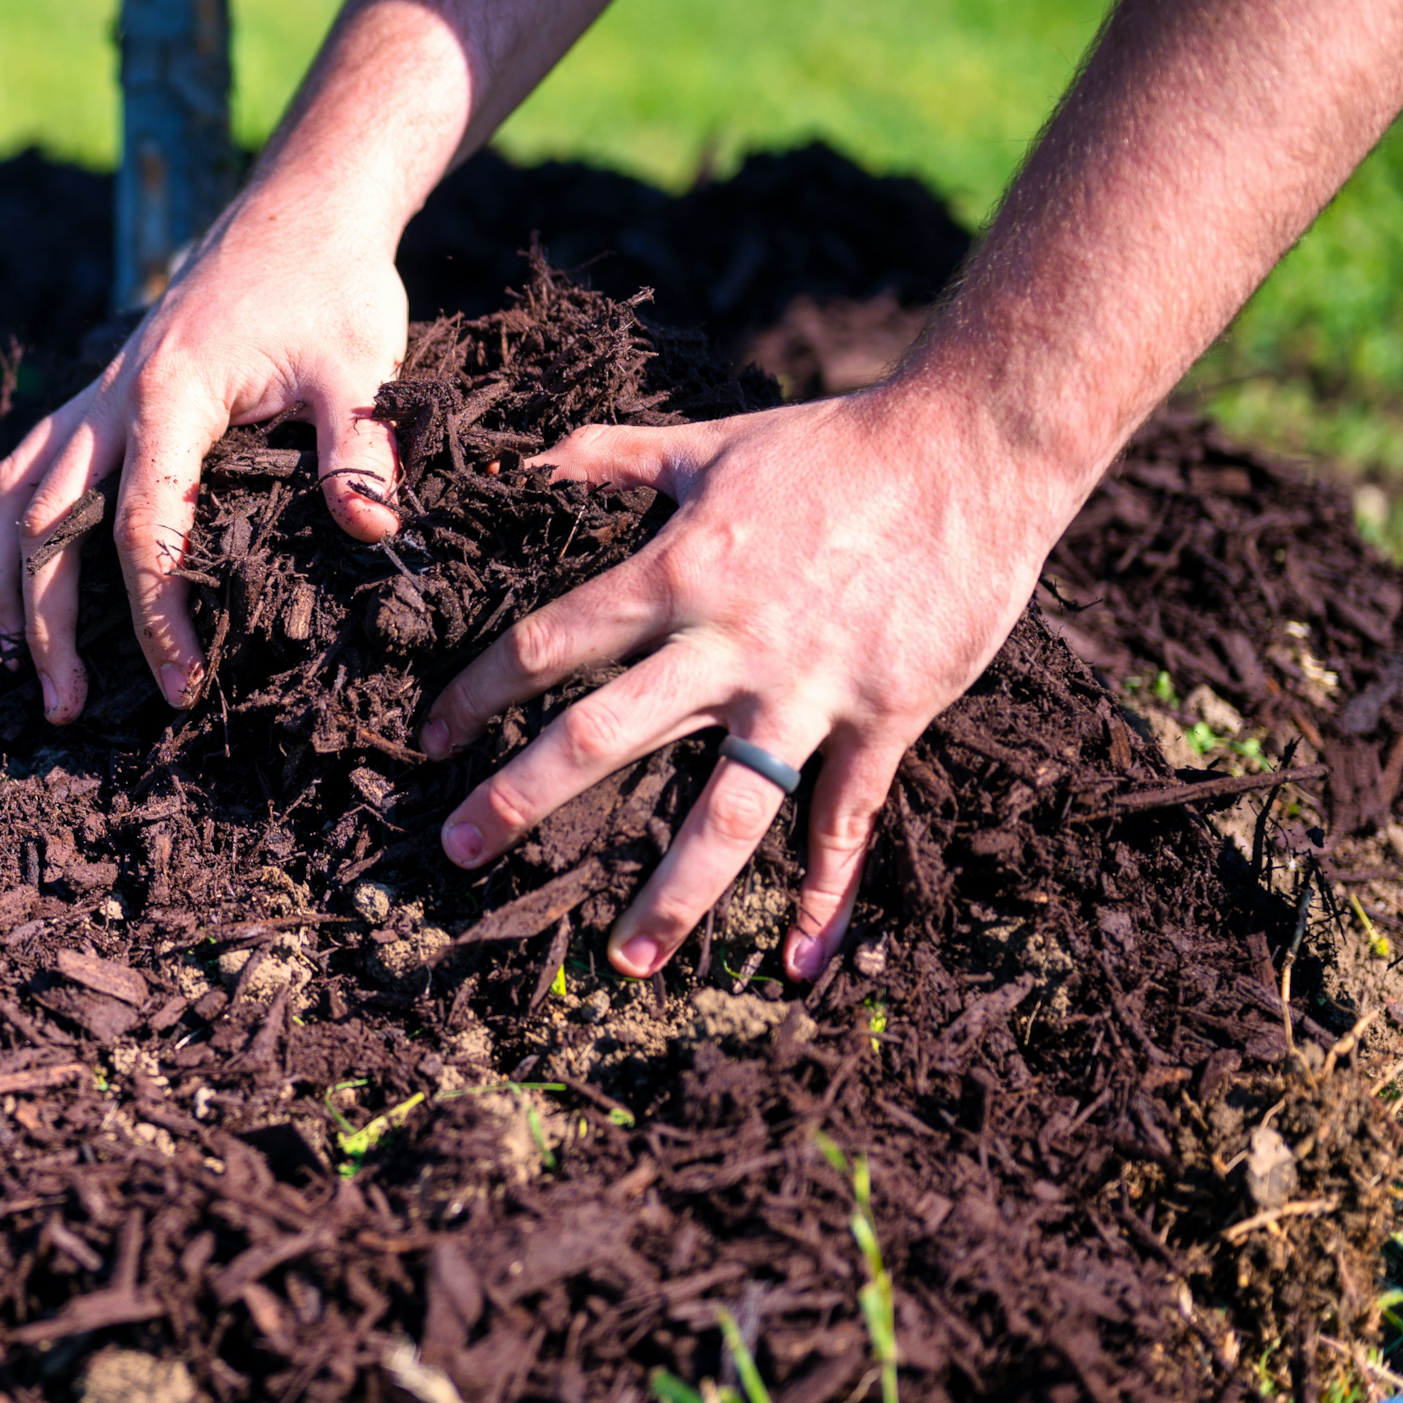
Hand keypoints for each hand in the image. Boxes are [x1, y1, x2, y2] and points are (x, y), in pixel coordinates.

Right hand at [0, 195, 409, 722]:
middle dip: (47, 622)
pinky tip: (22, 578)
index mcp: (169, 396)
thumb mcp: (361, 365)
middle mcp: (112, 396)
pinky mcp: (102, 393)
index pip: (141, 527)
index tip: (181, 684)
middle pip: (46, 522)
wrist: (301, 211)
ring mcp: (98, 392)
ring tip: (17, 661)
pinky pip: (30, 463)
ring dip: (7, 580)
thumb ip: (361, 449)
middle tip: (65, 708)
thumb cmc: (333, 287)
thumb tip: (369, 531)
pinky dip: (13, 527)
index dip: (155, 614)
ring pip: (15, 492)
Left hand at [424, 379, 1083, 983]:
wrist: (971, 450)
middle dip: (522, 799)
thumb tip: (529, 460)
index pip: (548, 644)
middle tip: (459, 852)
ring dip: (672, 892)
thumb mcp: (708, 441)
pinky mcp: (885, 718)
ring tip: (628, 961)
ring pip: (724, 811)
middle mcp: (727, 645)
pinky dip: (826, 893)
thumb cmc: (835, 442)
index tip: (431, 737)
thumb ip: (610, 456)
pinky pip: (846, 820)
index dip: (478, 693)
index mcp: (674, 573)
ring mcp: (807, 691)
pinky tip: (801, 960)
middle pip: (602, 737)